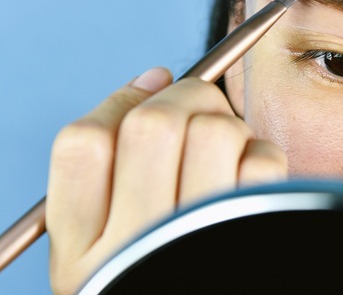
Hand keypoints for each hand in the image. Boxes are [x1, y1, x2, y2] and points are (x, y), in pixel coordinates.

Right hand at [46, 67, 286, 293]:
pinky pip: (262, 159)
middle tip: (200, 106)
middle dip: (186, 95)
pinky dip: (260, 155)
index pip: (81, 144)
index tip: (151, 88)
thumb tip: (155, 77)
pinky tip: (248, 181)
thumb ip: (111, 171)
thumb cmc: (159, 264)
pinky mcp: (251, 232)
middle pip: (152, 125)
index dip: (121, 100)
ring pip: (214, 131)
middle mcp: (131, 250)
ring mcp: (195, 243)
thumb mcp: (110, 243)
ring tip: (226, 153)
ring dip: (227, 125)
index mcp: (80, 252)